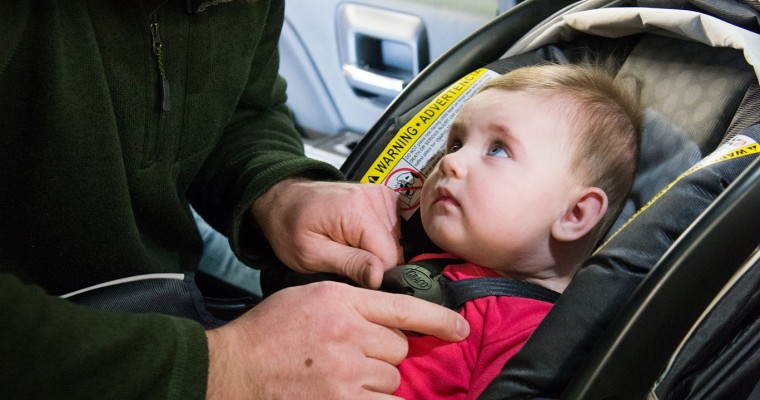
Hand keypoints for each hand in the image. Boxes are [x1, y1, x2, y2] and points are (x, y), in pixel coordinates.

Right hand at [206, 281, 469, 398]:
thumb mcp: (311, 296)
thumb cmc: (270, 329)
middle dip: (384, 353)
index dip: (439, 320)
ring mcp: (347, 371)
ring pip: (390, 377)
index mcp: (343, 300)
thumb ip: (352, 300)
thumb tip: (392, 316)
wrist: (233, 367)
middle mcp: (350, 333)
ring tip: (339, 375)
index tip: (459, 328)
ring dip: (375, 379)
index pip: (404, 308)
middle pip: (398, 347)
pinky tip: (359, 394)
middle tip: (352, 353)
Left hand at [251, 179, 402, 287]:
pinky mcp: (383, 197)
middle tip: (345, 257)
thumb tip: (379, 277)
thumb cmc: (290, 225)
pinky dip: (379, 238)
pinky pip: (394, 228)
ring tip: (348, 245)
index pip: (389, 258)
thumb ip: (350, 265)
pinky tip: (358, 237)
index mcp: (358, 210)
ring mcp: (381, 195)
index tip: (353, 273)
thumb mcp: (311, 254)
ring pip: (397, 241)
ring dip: (376, 249)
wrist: (284, 201)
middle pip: (396, 249)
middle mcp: (374, 198)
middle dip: (374, 261)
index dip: (373, 274)